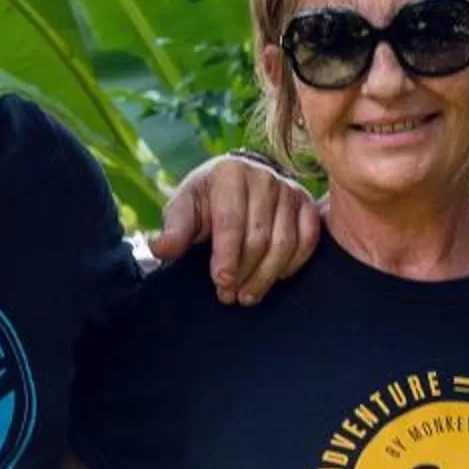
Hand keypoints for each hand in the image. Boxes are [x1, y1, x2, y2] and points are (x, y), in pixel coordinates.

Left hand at [154, 155, 321, 301]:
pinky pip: (306, 241)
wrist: (238, 182)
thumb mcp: (184, 206)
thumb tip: (161, 248)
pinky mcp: (307, 205)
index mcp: (230, 173)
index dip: (227, 256)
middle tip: (229, 296)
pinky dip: (291, 265)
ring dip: (266, 276)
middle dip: (244, 272)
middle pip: (259, 238)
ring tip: (247, 295)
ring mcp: (289, 190)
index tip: (221, 282)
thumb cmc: (207, 199)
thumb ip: (175, 228)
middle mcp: (264, 177)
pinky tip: (274, 278)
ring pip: (284, 244)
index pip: (231, 221)